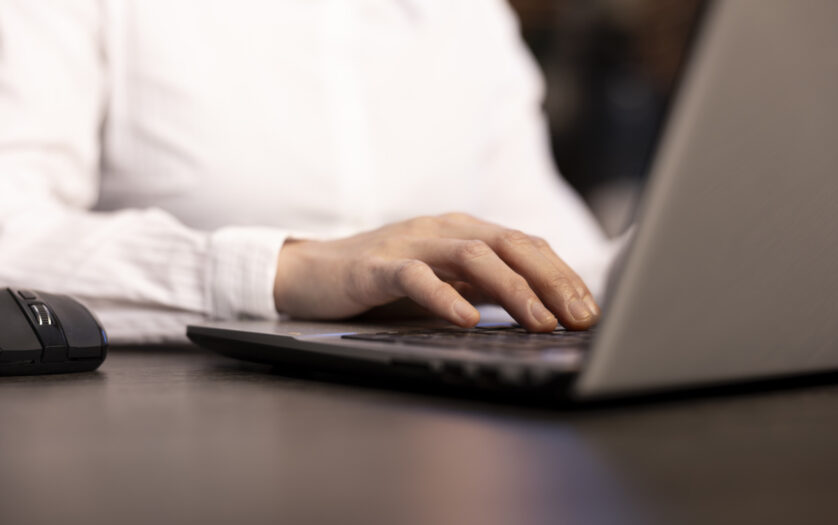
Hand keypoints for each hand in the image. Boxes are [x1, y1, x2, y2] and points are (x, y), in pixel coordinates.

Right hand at [273, 213, 599, 331]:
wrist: (310, 271)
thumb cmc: (381, 281)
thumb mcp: (442, 281)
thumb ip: (482, 286)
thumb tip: (538, 307)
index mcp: (462, 231)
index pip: (525, 245)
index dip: (562, 275)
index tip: (589, 309)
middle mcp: (442, 228)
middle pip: (511, 245)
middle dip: (553, 281)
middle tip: (580, 317)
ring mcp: (409, 243)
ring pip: (473, 256)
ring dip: (513, 290)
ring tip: (540, 322)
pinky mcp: (376, 265)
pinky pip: (416, 276)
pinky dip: (445, 296)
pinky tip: (467, 319)